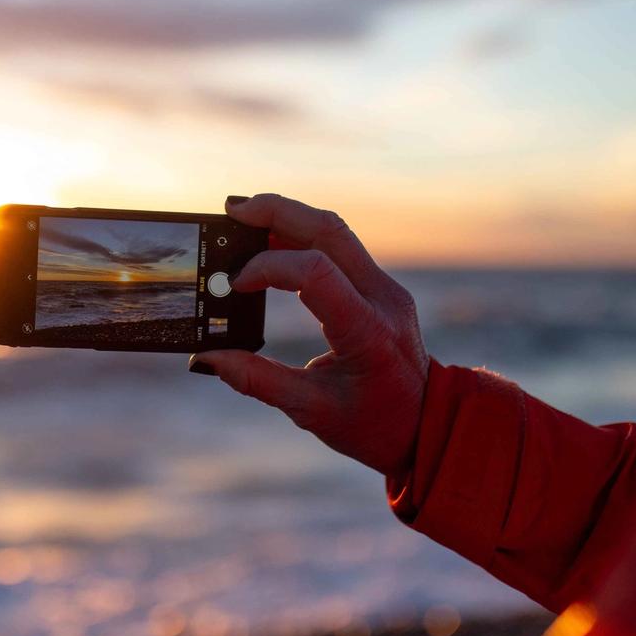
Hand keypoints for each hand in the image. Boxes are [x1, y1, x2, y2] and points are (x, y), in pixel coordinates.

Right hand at [190, 194, 428, 475]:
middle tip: (231, 210)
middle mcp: (383, 298)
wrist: (427, 424)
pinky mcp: (380, 285)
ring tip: (244, 219)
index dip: (268, 266)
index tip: (236, 284)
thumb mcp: (311, 411)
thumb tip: (208, 357)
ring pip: (334, 230)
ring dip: (288, 217)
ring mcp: (386, 287)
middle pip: (327, 230)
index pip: (315, 272)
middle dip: (276, 212)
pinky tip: (271, 242)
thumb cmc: (372, 424)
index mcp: (367, 331)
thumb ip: (258, 381)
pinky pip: (340, 247)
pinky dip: (302, 237)